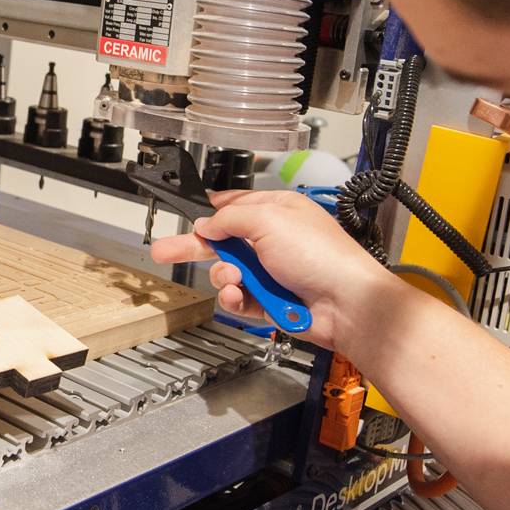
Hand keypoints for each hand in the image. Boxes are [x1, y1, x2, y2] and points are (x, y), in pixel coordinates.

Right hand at [150, 189, 402, 360]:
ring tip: (232, 279)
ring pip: (227, 273)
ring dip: (224, 276)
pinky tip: (239, 295)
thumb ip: (231, 218)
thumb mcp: (269, 219)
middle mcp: (273, 241)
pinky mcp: (269, 301)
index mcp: (277, 211)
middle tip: (164, 251)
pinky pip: (238, 300)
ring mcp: (271, 272)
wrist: (345, 303)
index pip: (234, 207)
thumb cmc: (322, 255)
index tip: (187, 217)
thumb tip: (208, 223)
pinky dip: (235, 299)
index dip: (210, 213)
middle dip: (192, 247)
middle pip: (222, 241)